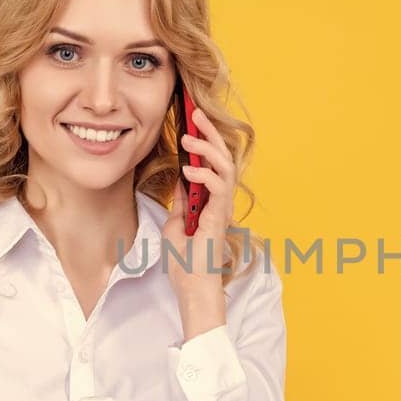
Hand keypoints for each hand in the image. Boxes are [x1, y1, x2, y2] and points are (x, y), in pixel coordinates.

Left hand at [163, 107, 234, 337]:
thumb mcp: (176, 223)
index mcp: (209, 199)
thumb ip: (181, 201)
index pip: (210, 161)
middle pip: (221, 156)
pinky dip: (205, 175)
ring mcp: (222, 207)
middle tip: (195, 113)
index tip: (189, 118)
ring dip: (207, 149)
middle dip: (209, 132)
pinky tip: (189, 170)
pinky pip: (218, 188)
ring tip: (189, 138)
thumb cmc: (186, 261)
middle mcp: (220, 199)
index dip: (203, 138)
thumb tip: (180, 178)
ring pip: (224, 166)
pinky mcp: (220, 216)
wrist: (192, 287)